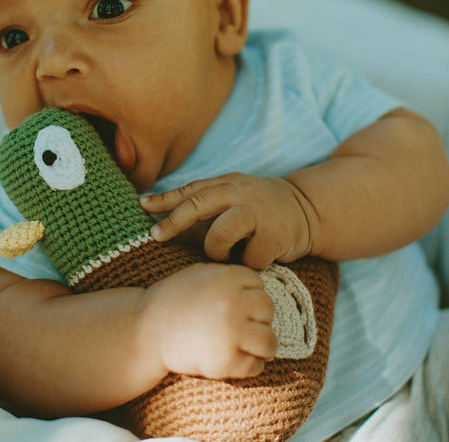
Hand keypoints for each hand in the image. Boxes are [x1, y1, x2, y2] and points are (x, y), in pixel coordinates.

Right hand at [140, 263, 276, 379]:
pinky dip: (250, 366)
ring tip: (251, 348)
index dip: (250, 296)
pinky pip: (254, 366)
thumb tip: (260, 290)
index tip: (238, 306)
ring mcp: (231, 332)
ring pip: (269, 341)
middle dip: (258, 319)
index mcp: (225, 278)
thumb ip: (228, 277)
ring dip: (262, 346)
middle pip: (267, 309)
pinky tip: (236, 361)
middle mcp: (232, 302)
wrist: (144, 332)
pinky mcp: (225, 360)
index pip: (259, 284)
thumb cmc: (171, 302)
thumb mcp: (198, 275)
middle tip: (243, 327)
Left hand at [141, 173, 317, 268]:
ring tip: (223, 254)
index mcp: (226, 184)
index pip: (189, 190)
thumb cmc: (258, 211)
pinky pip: (248, 258)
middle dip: (173, 222)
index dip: (164, 199)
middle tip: (156, 236)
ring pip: (219, 234)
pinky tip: (254, 258)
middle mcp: (239, 194)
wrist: (307, 210)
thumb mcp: (231, 199)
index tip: (141, 205)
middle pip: (197, 205)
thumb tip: (159, 221)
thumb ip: (202, 209)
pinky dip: (247, 263)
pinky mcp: (275, 235)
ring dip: (215, 250)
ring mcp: (257, 213)